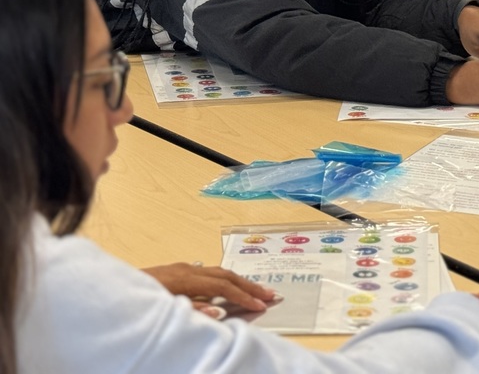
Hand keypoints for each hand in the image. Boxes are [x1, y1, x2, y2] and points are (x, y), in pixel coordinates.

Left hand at [142, 263, 275, 317]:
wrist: (104, 291)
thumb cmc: (131, 304)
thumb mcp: (160, 310)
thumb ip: (190, 311)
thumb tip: (218, 312)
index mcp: (184, 278)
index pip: (223, 287)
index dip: (244, 297)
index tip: (262, 306)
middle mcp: (186, 269)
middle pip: (226, 275)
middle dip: (250, 286)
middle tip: (271, 295)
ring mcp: (181, 268)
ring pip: (218, 272)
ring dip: (240, 282)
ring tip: (258, 291)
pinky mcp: (176, 272)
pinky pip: (209, 274)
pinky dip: (226, 280)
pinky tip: (229, 286)